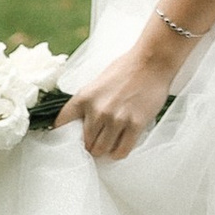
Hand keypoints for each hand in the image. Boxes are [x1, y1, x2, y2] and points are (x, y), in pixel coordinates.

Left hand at [62, 28, 181, 163]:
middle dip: (89, 145)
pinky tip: (119, 148)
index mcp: (84, 97)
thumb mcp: (98, 82)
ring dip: (104, 150)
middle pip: (85, 142)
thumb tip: (82, 122)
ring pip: (102, 150)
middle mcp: (97, 110)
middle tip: (95, 143)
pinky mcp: (135, 125)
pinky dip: (118, 153)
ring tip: (108, 145)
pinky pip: (121, 151)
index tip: (65, 140)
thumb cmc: (127, 68)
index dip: (61, 134)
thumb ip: (88, 102)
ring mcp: (116, 119)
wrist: (152, 61)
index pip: (62, 123)